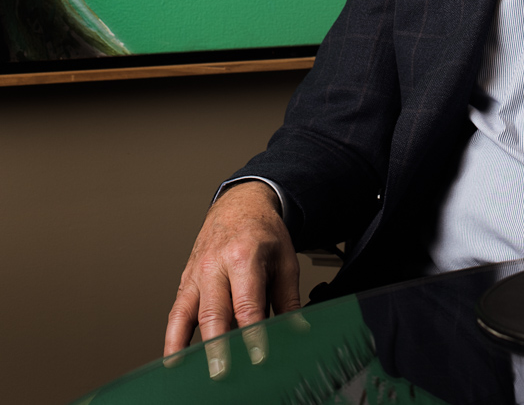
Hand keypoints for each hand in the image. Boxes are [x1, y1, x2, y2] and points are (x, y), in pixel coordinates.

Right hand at [164, 181, 301, 375]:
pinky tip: (174, 361)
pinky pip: (175, 314)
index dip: (253, 332)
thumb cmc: (263, 233)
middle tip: (223, 372)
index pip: (248, 303)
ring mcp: (197, 274)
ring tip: (198, 373)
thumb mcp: (285, 260)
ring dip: (193, 347)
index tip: (258, 356)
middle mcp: (216, 265)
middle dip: (218, 344)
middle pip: (215, 311)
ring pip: (190, 314)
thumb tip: (297, 330)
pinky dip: (172, 339)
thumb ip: (289, 299)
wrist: (240, 205)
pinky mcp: (186, 282)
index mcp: (245, 256)